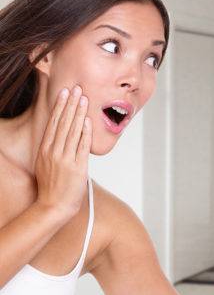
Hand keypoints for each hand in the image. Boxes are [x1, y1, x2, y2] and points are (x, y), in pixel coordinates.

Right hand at [34, 86, 92, 218]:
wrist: (52, 207)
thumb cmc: (52, 186)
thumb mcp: (47, 164)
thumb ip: (54, 149)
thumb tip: (64, 136)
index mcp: (45, 150)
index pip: (53, 123)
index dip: (60, 106)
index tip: (64, 92)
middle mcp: (53, 152)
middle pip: (62, 123)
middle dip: (70, 104)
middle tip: (76, 87)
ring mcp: (65, 159)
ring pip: (72, 131)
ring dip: (79, 113)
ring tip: (84, 98)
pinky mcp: (77, 167)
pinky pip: (81, 146)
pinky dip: (84, 132)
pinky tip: (87, 120)